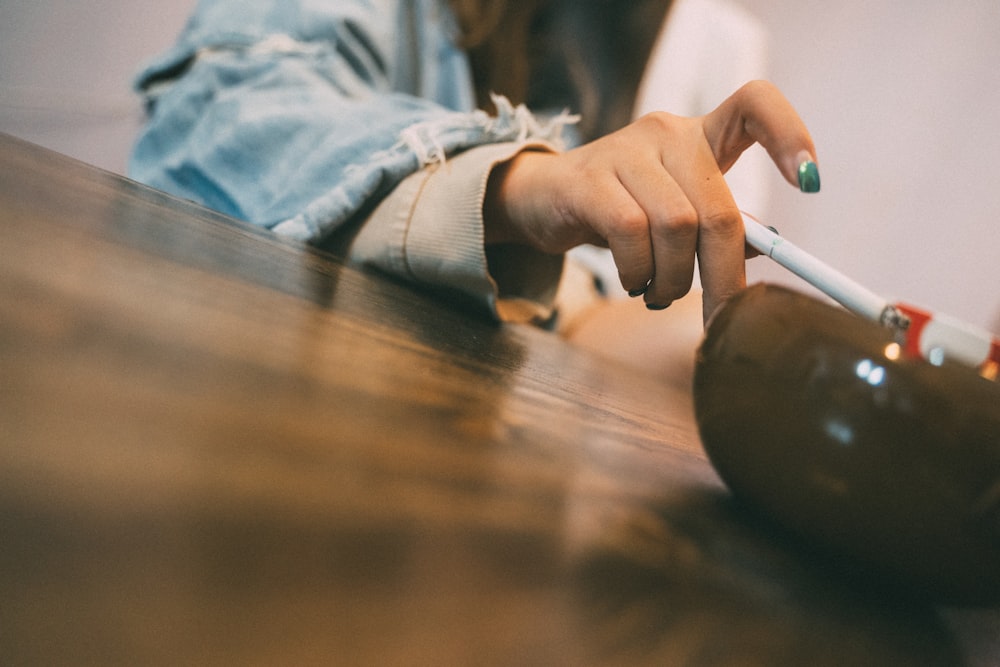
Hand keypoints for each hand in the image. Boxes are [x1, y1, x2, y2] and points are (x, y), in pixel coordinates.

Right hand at [484, 80, 817, 322]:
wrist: (542, 200)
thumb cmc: (618, 209)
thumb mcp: (673, 212)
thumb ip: (715, 228)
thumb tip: (758, 257)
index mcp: (699, 136)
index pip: (754, 104)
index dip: (789, 134)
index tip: (810, 182)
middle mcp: (667, 133)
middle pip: (718, 209)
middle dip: (724, 276)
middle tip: (720, 316)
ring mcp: (625, 152)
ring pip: (677, 225)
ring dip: (674, 279)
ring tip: (659, 293)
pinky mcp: (588, 179)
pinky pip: (631, 233)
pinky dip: (639, 271)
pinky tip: (634, 281)